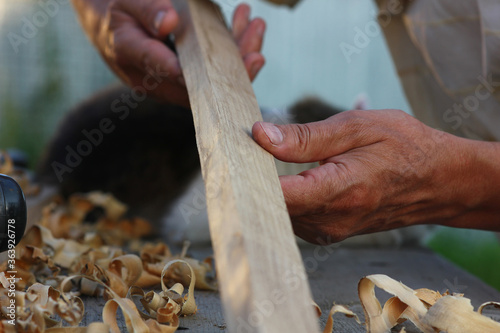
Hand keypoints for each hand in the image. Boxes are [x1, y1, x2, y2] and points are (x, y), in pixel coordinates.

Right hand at [73, 0, 265, 106]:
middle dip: (233, 68)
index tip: (233, 65)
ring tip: (256, 26)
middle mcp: (155, 79)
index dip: (206, 74)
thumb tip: (170, 23)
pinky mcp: (181, 75)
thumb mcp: (124, 1)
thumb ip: (146, 10)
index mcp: (134, 62)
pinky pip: (210, 70)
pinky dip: (231, 49)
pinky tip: (245, 25)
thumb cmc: (113, 7)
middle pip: (200, 84)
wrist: (105, 18)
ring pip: (210, 79)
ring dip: (238, 55)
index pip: (173, 73)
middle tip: (257, 51)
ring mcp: (170, 80)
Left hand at [252, 109, 499, 243]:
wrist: (439, 180)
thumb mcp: (357, 127)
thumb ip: (306, 137)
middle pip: (271, 208)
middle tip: (238, 150)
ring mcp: (331, 232)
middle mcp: (332, 221)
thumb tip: (260, 136)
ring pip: (279, 214)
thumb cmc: (404, 146)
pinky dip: (282, 198)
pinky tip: (279, 177)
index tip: (230, 155)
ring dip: (264, 189)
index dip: (246, 176)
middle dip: (250, 179)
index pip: (276, 195)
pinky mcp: (330, 232)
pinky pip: (293, 218)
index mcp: (339, 191)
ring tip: (254, 160)